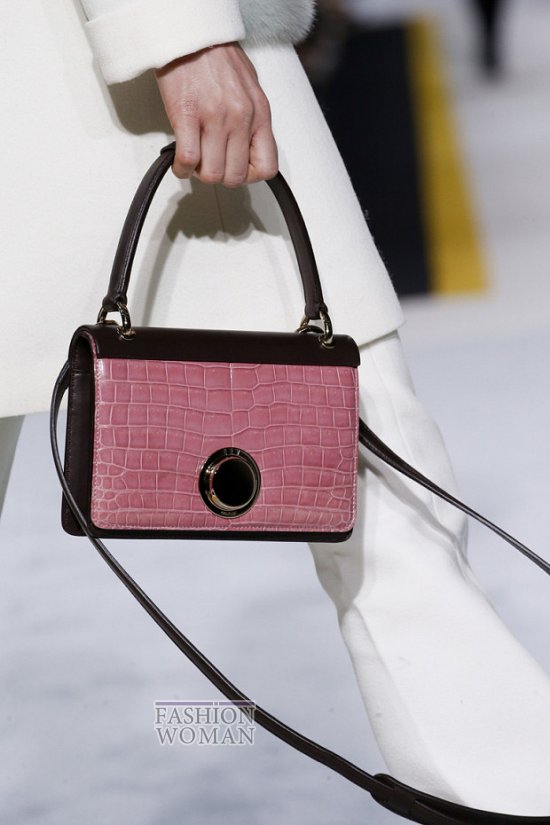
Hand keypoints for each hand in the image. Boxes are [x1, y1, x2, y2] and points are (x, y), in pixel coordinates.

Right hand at [155, 42, 277, 186]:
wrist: (192, 35)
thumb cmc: (217, 59)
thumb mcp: (250, 90)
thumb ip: (251, 121)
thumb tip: (246, 149)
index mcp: (259, 114)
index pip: (267, 167)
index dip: (250, 176)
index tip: (236, 169)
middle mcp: (241, 118)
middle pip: (235, 176)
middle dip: (220, 175)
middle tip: (210, 162)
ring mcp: (216, 118)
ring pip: (211, 173)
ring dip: (199, 172)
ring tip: (194, 159)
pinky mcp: (189, 115)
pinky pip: (188, 158)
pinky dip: (182, 168)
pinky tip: (180, 162)